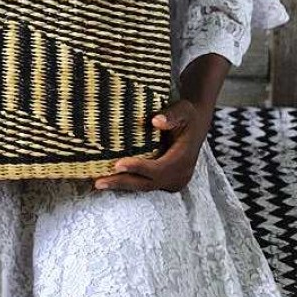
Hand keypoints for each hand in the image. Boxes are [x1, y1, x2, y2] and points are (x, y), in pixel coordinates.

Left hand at [91, 99, 211, 192]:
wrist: (197, 124)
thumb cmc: (187, 114)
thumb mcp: (183, 110)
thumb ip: (171, 115)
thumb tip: (156, 121)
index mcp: (183, 159)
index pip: (158, 169)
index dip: (138, 168)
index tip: (117, 164)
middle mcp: (179, 175)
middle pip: (148, 183)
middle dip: (123, 182)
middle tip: (98, 182)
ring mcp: (174, 181)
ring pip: (146, 186)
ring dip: (123, 185)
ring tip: (99, 183)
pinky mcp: (167, 181)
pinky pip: (147, 184)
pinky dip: (130, 181)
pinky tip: (111, 179)